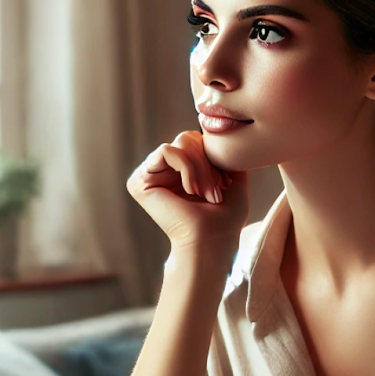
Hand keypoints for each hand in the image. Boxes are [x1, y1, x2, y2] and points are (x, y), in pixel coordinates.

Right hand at [126, 131, 249, 257]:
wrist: (211, 241)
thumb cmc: (225, 219)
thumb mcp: (235, 179)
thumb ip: (227, 155)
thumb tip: (223, 133)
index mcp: (180, 170)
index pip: (197, 140)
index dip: (215, 156)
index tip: (228, 183)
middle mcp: (162, 171)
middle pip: (188, 138)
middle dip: (208, 162)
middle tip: (216, 191)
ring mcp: (149, 175)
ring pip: (180, 143)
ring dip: (200, 168)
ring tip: (207, 193)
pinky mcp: (139, 181)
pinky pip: (166, 151)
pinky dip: (186, 167)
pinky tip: (190, 190)